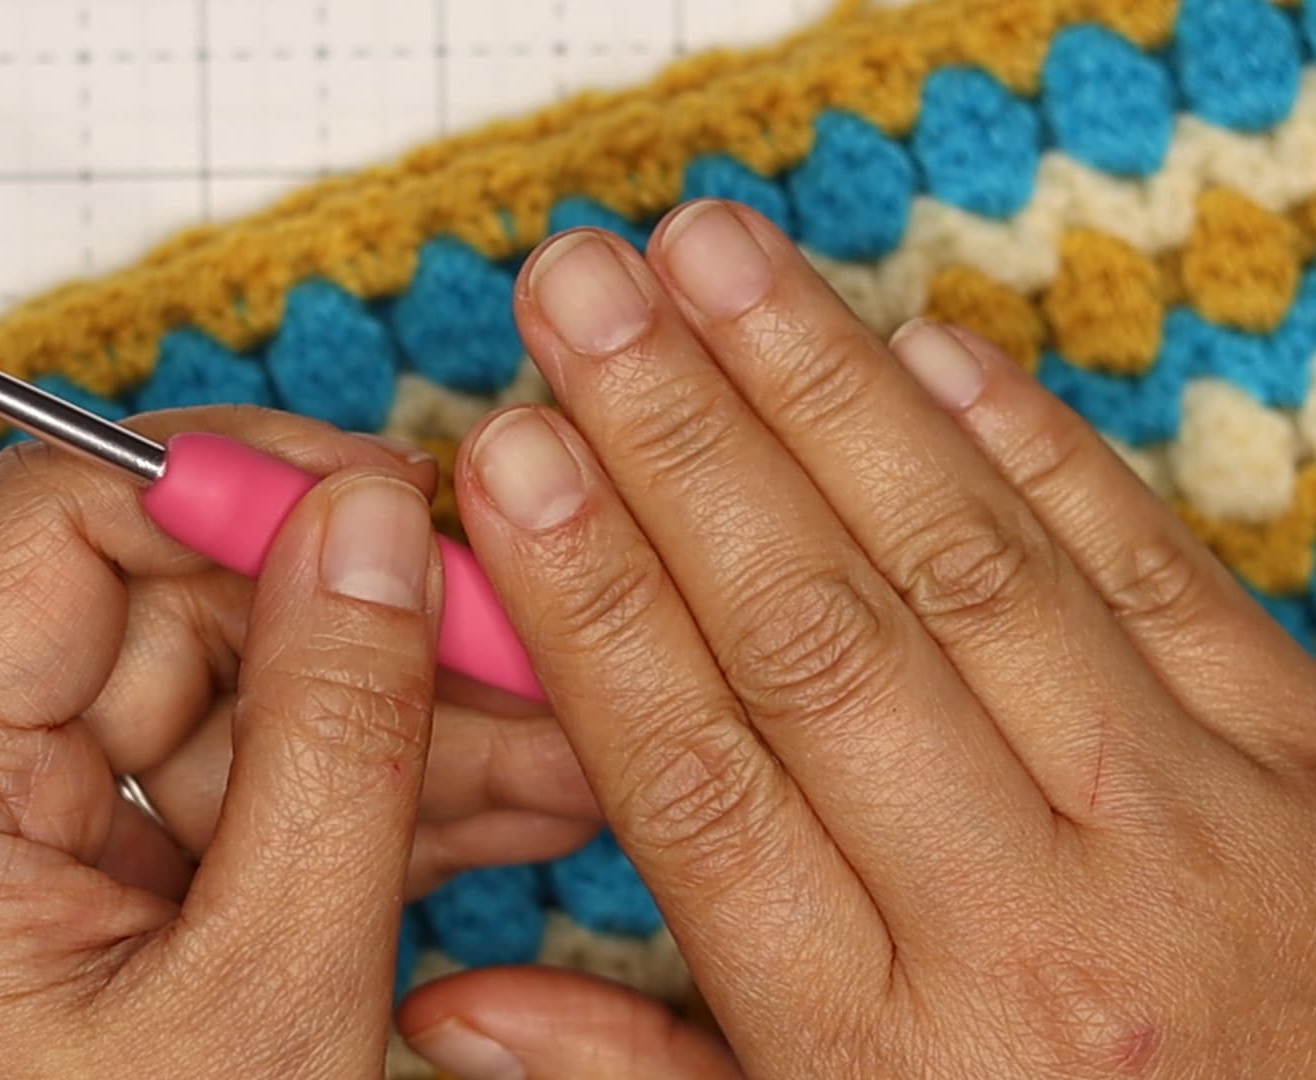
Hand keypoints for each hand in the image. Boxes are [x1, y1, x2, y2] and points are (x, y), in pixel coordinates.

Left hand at [0, 410, 591, 1076]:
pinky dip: (363, 795)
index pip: (50, 528)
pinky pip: (229, 793)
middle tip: (529, 627)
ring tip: (567, 728)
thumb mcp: (272, 994)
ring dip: (396, 712)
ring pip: (221, 700)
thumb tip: (374, 519)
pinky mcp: (80, 896)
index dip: (232, 483)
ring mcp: (2, 849)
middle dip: (358, 613)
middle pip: (153, 608)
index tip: (400, 494)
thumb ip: (336, 736)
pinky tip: (512, 796)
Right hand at [401, 203, 1315, 1076]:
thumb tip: (450, 1006)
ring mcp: (1189, 834)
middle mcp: (1035, 933)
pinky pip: (1156, 569)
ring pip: (971, 567)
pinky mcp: (1305, 769)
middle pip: (817, 639)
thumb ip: (642, 1070)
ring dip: (825, 390)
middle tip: (576, 291)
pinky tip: (923, 346)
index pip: (697, 779)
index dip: (592, 598)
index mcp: (883, 1051)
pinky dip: (1036, 445)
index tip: (509, 457)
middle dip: (678, 440)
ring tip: (711, 257)